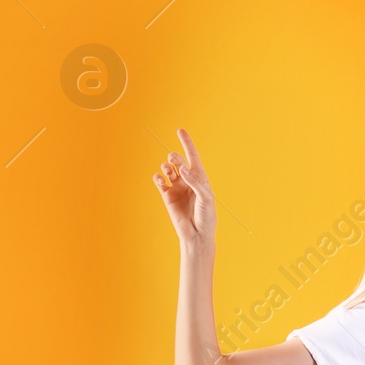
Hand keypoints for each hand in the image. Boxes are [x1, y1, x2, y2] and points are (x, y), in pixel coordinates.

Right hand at [152, 128, 216, 250]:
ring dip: (166, 166)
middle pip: (178, 160)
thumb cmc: (206, 216)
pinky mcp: (167, 196)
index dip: (187, 143)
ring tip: (168, 170)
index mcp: (201, 178)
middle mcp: (188, 181)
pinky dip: (158, 177)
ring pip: (168, 169)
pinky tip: (160, 179)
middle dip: (175, 157)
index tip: (180, 130)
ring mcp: (177, 188)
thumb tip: (182, 168)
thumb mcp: (206, 198)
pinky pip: (160, 181)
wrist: (197, 234)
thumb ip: (195, 182)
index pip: (192, 156)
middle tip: (173, 160)